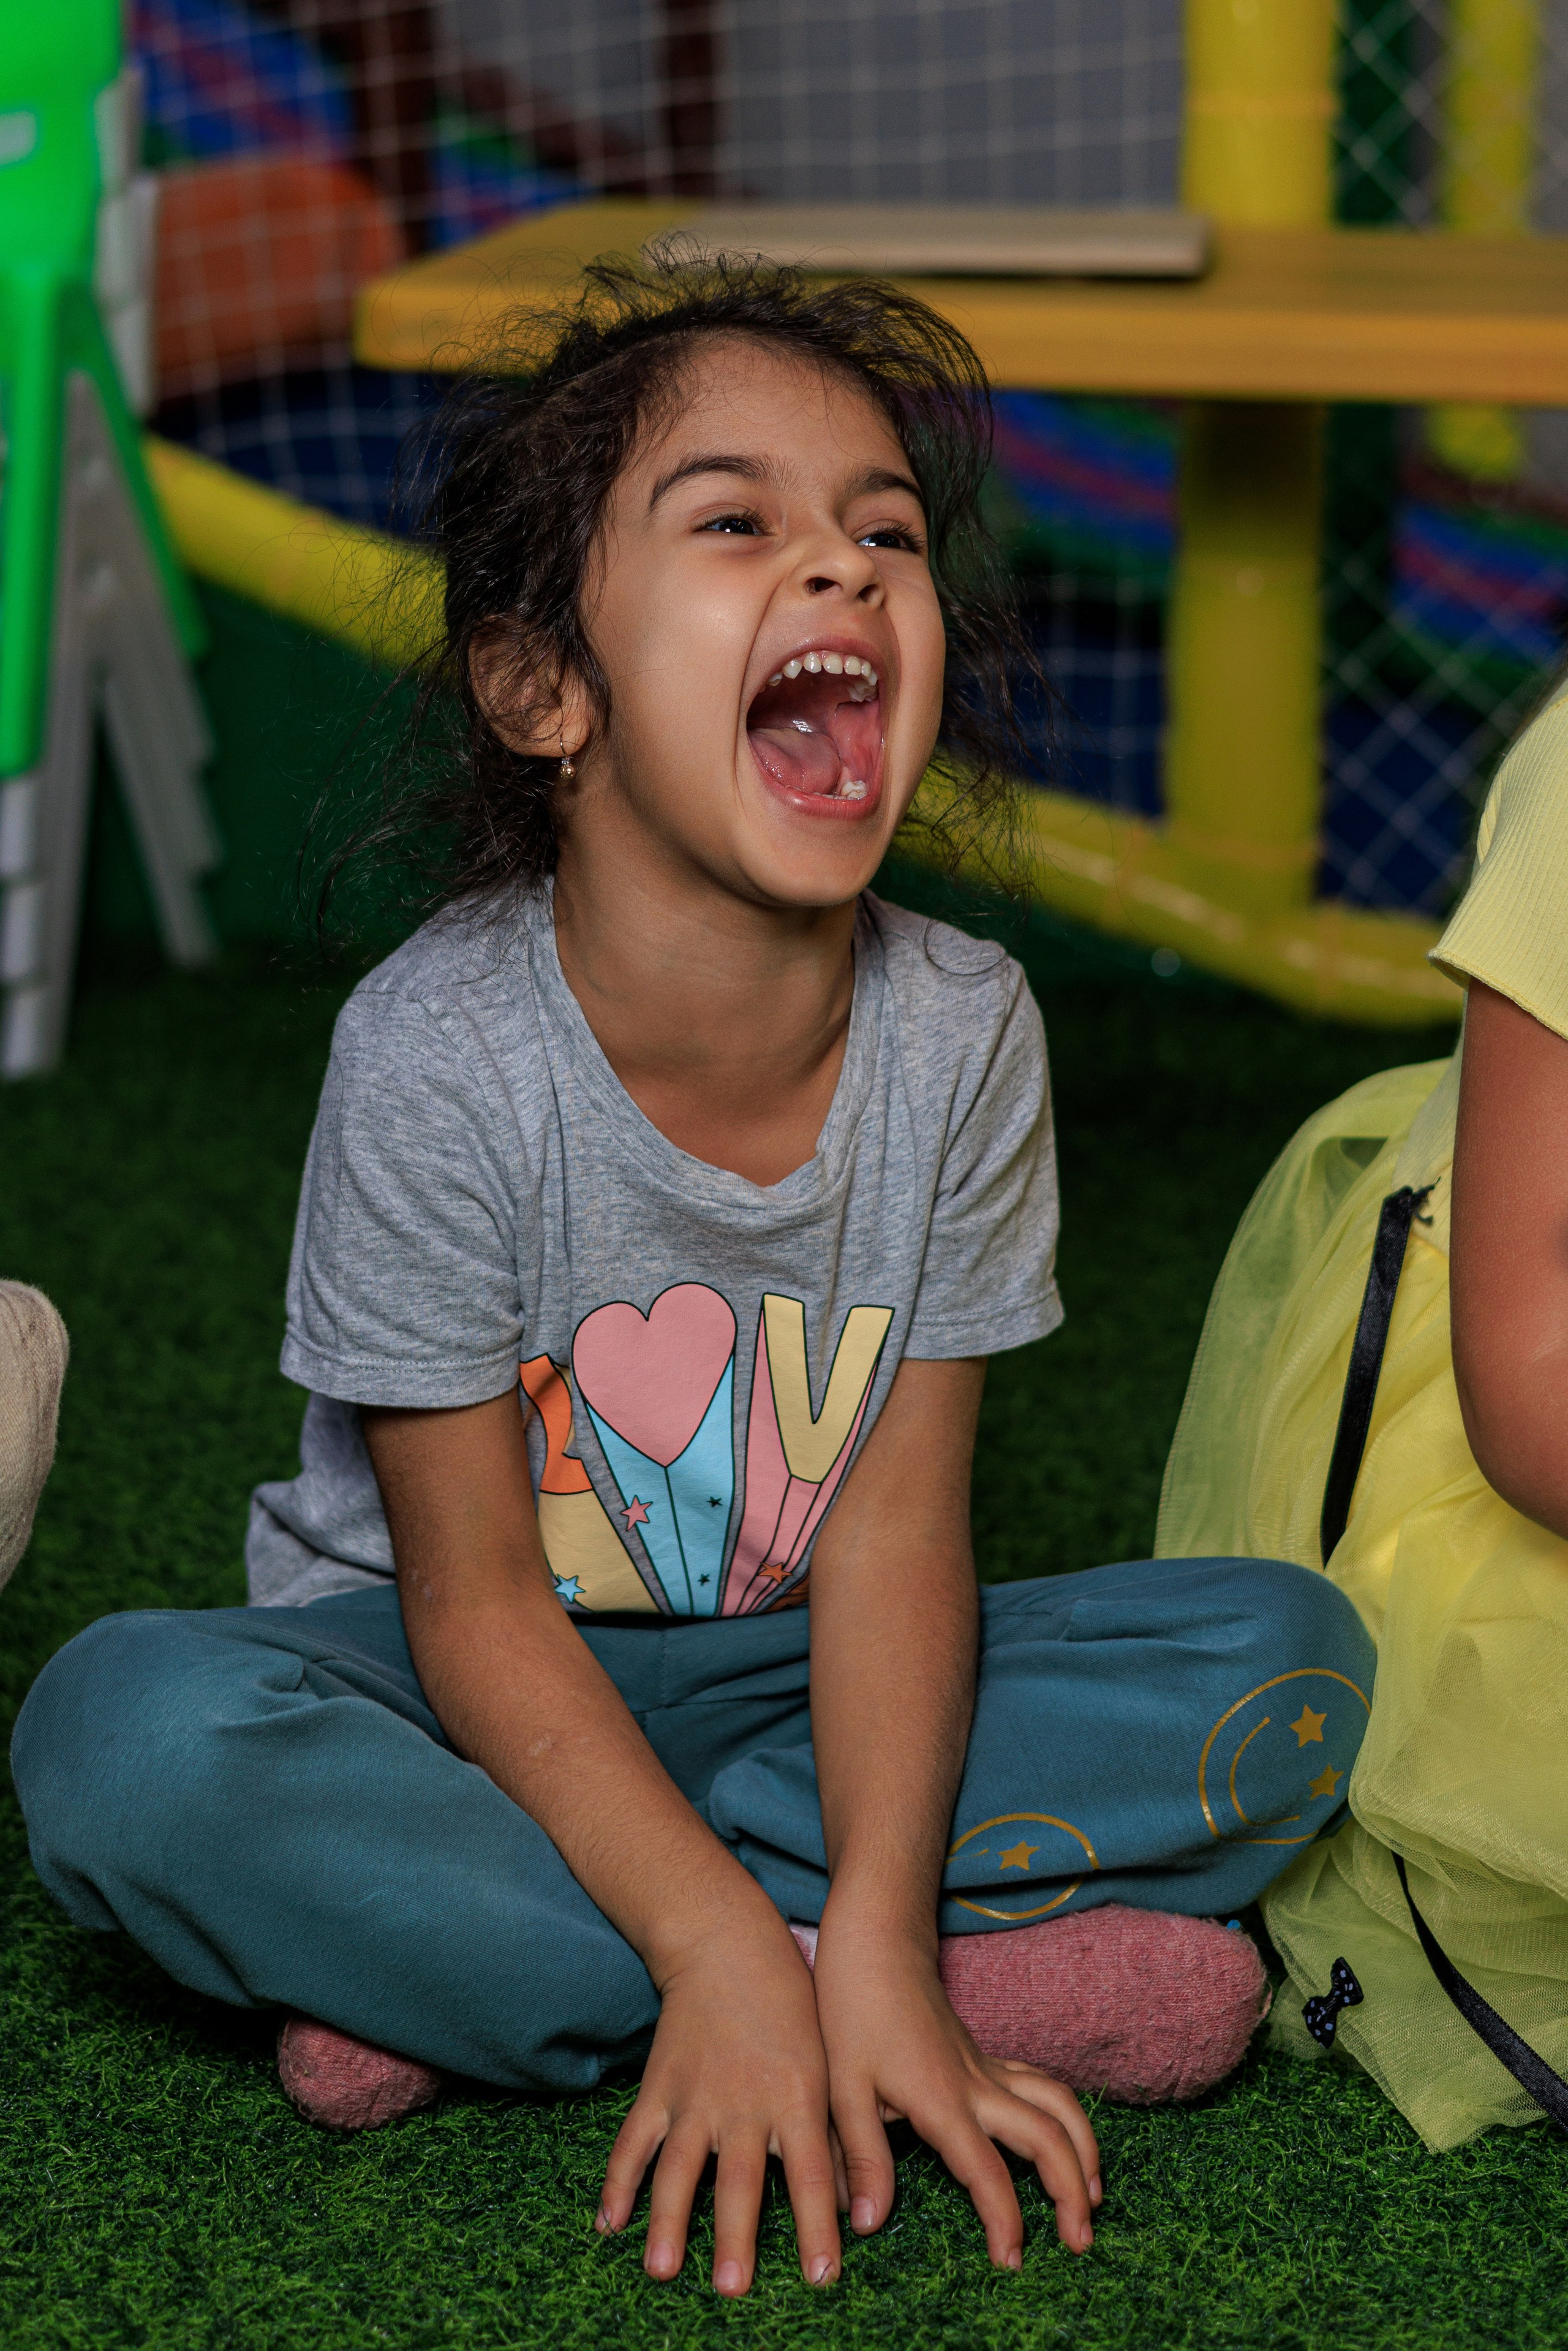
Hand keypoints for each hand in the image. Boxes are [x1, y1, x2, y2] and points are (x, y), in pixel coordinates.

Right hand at [596, 1908, 841, 2296]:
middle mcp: (744, 2102)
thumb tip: (854, 2207)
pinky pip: (634, 2141)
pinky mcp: (658, 2088)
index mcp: (795, 2097)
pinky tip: (607, 2225)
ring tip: (662, 2271)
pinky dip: (617, 2182)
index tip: (821, 2276)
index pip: (810, 2173)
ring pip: (679, 2168)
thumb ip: (834, 2138)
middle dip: (736, 2236)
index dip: (817, 2226)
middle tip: (733, 2288)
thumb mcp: (826, 2065)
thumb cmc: (791, 2007)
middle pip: (739, 2179)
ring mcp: (695, 2096)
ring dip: (669, 2222)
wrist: (728, 1945)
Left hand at [812, 1913, 1100, 2266]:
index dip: (1005, 2221)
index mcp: (942, 2100)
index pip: (986, 2171)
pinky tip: (1064, 2146)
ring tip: (1092, 2198)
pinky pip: (1042, 2087)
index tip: (1011, 2263)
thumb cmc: (851, 2013)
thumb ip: (861, 2158)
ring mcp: (987, 2067)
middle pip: (1047, 2136)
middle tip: (1081, 2243)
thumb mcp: (841, 2088)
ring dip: (1084, 2150)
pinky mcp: (987, 2058)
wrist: (874, 1946)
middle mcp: (977, 2084)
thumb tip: (869, 2224)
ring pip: (1058, 2104)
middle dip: (1073, 2190)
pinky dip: (1066, 2119)